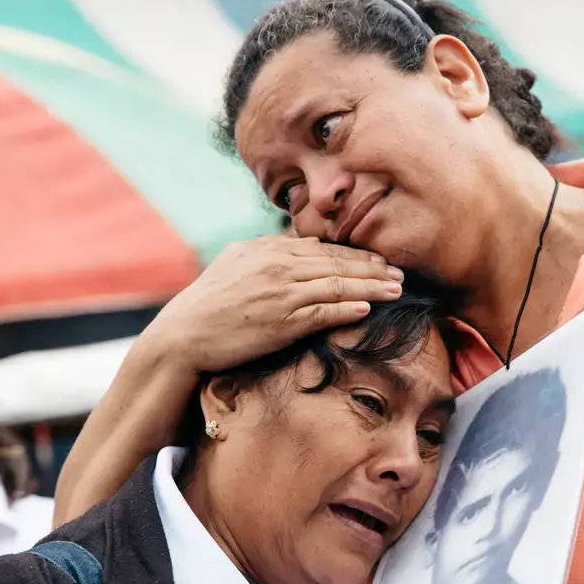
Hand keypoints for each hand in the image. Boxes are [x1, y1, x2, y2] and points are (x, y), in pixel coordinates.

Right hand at [143, 235, 403, 373]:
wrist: (183, 337)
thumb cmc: (208, 306)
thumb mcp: (235, 266)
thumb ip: (267, 254)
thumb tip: (300, 246)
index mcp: (266, 249)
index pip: (320, 248)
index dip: (353, 254)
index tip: (378, 260)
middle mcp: (276, 264)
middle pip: (336, 263)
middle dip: (372, 267)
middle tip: (400, 272)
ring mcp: (280, 292)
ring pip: (337, 284)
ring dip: (371, 286)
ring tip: (396, 289)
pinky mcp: (281, 321)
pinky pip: (322, 311)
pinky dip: (347, 307)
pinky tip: (367, 307)